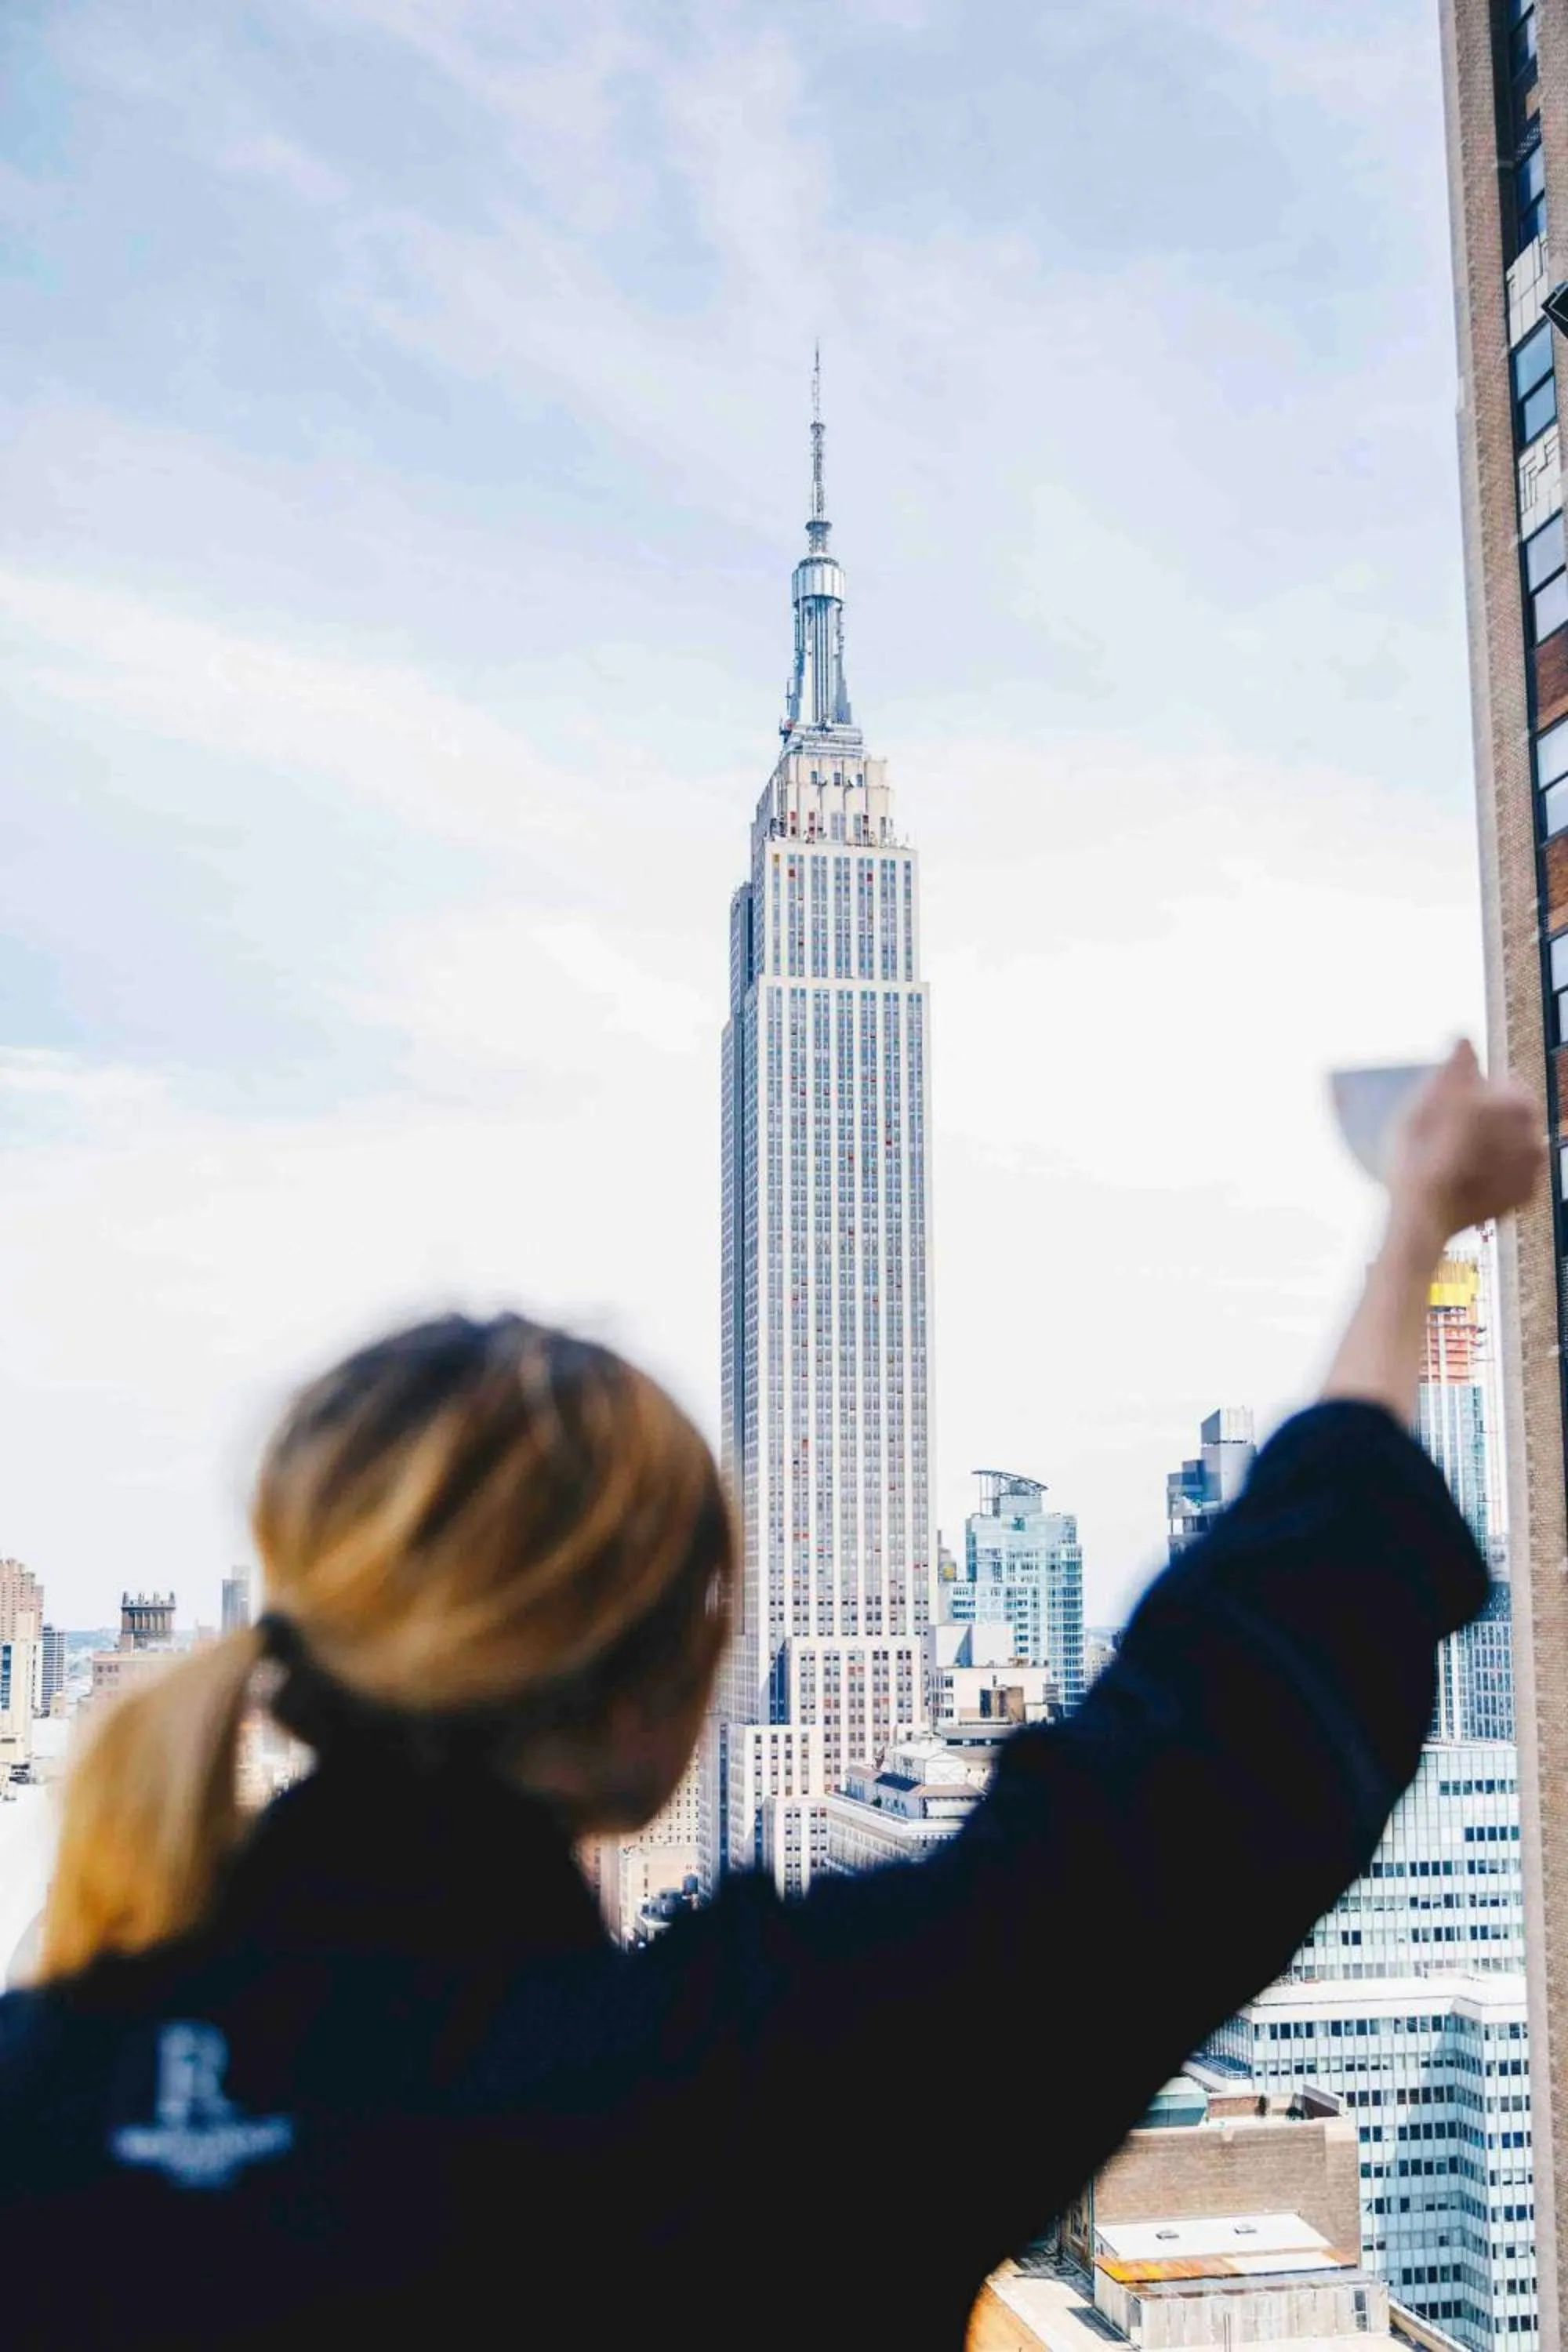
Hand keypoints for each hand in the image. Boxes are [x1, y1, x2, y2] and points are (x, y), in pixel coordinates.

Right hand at [1386, 1041, 1544, 1247]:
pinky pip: (1521, 1172)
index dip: (1484, 1091)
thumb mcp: (1422, 1106)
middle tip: (1462, 1131)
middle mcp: (1530, 1132)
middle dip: (1496, 1118)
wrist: (1423, 1219)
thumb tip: (1464, 1039)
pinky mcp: (1529, 1193)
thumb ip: (1451, 1070)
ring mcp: (1532, 1167)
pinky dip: (1503, 1171)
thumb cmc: (1416, 1159)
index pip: (1510, 1085)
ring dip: (1502, 1143)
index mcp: (1509, 1105)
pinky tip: (1475, 1175)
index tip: (1460, 1103)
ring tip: (1466, 1155)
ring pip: (1523, 1142)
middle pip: (1520, 1114)